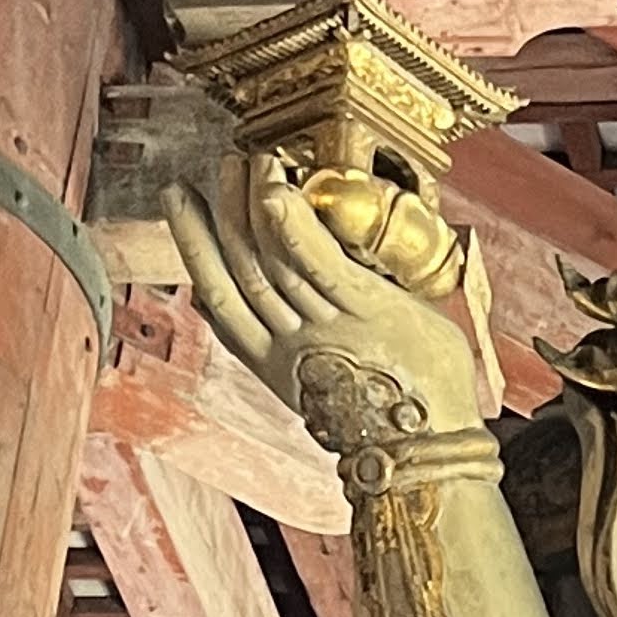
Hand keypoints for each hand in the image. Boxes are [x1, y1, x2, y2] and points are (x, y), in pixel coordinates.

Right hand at [165, 153, 491, 450]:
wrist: (435, 453)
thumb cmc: (400, 410)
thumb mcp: (335, 377)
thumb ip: (297, 339)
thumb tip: (259, 301)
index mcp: (280, 365)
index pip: (223, 302)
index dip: (195, 251)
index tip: (181, 206)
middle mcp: (294, 347)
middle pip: (241, 274)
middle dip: (217, 218)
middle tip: (208, 172)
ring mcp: (329, 329)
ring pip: (272, 262)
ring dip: (252, 208)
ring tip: (245, 163)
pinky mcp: (369, 312)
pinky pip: (321, 265)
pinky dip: (294, 229)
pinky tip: (275, 193)